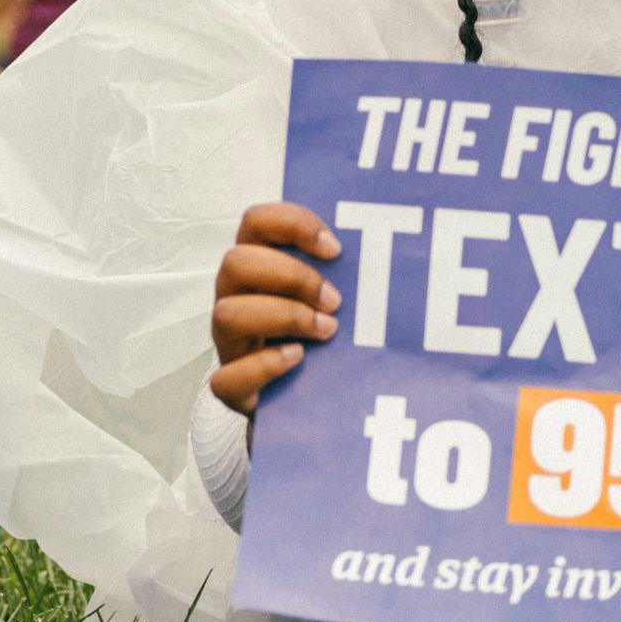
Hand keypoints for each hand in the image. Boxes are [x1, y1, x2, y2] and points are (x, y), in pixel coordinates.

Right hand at [207, 201, 341, 420]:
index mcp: (257, 264)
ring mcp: (229, 342)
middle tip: (335, 300)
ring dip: (284, 317)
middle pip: (235, 262)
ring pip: (226, 314)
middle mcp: (234, 297)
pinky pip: (227, 378)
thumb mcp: (335, 296)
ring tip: (327, 330)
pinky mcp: (231, 385)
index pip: (255, 222)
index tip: (335, 249)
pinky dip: (265, 366)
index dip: (292, 226)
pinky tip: (298, 360)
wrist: (314, 398)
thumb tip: (394, 256)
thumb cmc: (327, 336)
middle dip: (291, 277)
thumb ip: (346, 272)